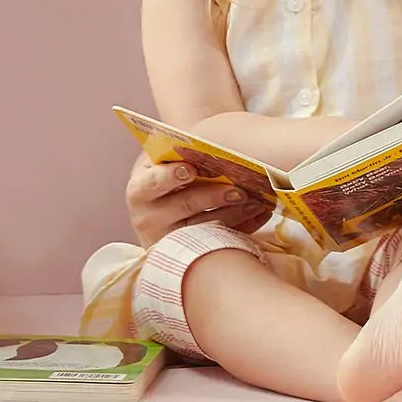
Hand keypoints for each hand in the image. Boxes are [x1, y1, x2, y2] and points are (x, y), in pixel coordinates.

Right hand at [125, 153, 269, 246]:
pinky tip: (260, 213)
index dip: (171, 176)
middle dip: (214, 197)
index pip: (152, 184)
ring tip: (256, 201)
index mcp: (140, 191)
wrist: (165, 200)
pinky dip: (244, 227)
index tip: (192, 169)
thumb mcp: (162, 161)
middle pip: (185, 207)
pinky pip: (222, 242)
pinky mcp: (192, 256)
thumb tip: (206, 144)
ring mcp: (170, 241)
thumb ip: (176, 154)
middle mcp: (149, 219)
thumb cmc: (167, 172)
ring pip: (206, 229)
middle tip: (239, 190)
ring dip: (234, 213)